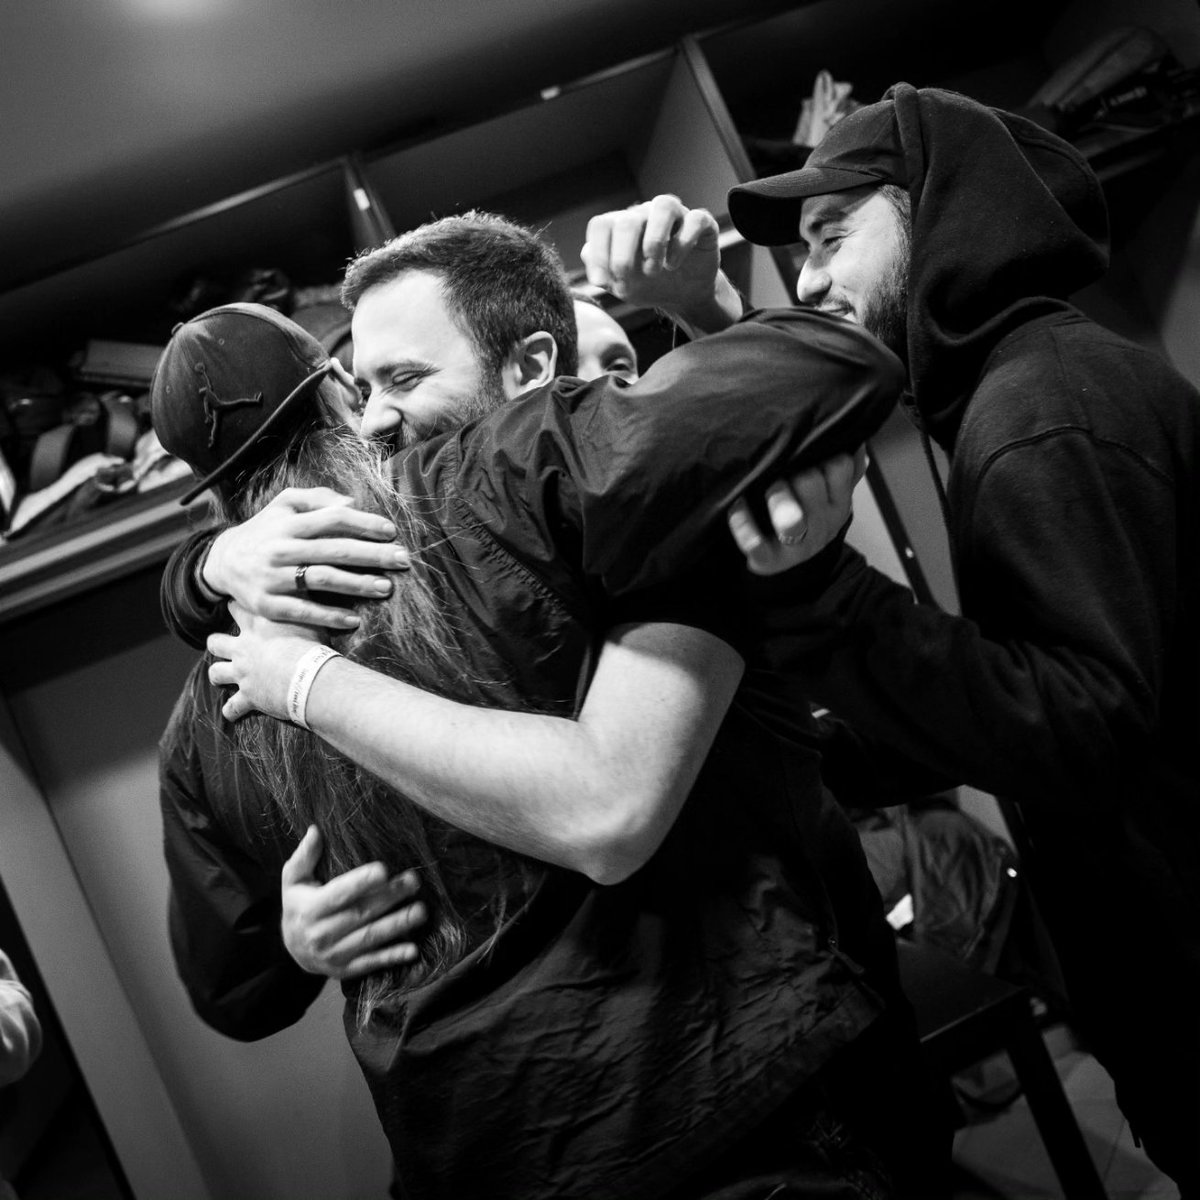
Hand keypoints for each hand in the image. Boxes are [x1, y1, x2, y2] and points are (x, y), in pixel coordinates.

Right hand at [203, 487, 410, 630]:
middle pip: (334, 550)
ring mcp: (273, 578)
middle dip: (372, 555)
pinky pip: (303, 612)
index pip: (333, 519)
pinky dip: (329, 616)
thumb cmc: (266, 530)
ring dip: (357, 585)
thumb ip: (317, 499)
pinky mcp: (268, 605)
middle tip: (403, 560)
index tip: (391, 531)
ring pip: (322, 580)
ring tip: (386, 587)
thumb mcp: (284, 505)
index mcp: (289, 523)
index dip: (364, 524)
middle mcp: (281, 548)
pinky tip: (354, 619)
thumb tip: (352, 503)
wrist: (223, 562)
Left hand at [207, 604, 323, 721]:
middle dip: (218, 643)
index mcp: (257, 625)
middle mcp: (244, 648)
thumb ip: (302, 608)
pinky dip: (232, 711)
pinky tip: (233, 713)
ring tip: (223, 677)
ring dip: (219, 675)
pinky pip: (232, 707)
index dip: (236, 607)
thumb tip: (308, 590)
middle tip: (227, 645)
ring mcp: (242, 673)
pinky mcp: (248, 696)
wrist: (310, 677)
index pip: (235, 608)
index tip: (240, 607)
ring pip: (216, 673)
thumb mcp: (310, 618)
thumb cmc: (313, 645)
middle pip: (215, 642)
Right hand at [281, 826, 424, 979]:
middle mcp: (321, 934)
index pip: (338, 894)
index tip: (383, 869)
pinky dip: (393, 958)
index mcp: (310, 909)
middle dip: (389, 897)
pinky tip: (413, 949)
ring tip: (421, 910)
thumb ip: (304, 856)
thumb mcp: (294, 881)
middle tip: (414, 881)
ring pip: (369, 939)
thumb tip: (316, 830)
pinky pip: (372, 963)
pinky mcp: (346, 970)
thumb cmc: (299, 905)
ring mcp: (334, 955)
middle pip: (360, 914)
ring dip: (397, 925)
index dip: (360, 883)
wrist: (293, 951)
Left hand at [581, 195, 740, 332]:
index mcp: (623, 226)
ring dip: (654, 241)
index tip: (601, 282)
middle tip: (626, 281)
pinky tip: (674, 264)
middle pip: (628, 219)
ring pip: (664, 204)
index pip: (602, 225)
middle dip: (622, 255)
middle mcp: (647, 215)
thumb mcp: (620, 283)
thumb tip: (587, 252)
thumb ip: (601, 269)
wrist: (684, 295)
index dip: (598, 253)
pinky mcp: (702, 225)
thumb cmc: (649, 285)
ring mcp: (676, 217)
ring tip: (653, 269)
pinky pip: (695, 219)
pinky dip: (683, 242)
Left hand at [727, 449, 867, 574]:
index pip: (840, 467)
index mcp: (839, 504)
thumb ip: (844, 470)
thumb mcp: (829, 493)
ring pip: (793, 520)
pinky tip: (737, 507)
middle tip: (785, 473)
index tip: (811, 456)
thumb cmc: (805, 514)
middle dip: (796, 473)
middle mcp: (823, 526)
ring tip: (768, 488)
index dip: (824, 456)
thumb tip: (855, 443)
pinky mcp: (770, 561)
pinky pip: (756, 545)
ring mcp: (798, 547)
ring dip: (779, 499)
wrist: (784, 558)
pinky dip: (744, 525)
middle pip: (811, 483)